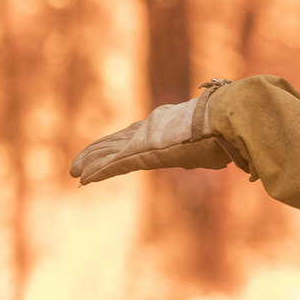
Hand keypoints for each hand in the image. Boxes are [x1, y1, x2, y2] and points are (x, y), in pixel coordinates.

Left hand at [69, 79, 237, 183]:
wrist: (222, 120)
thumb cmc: (225, 131)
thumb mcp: (216, 144)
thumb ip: (211, 151)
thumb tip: (222, 159)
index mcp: (163, 127)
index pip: (132, 135)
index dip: (115, 144)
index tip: (104, 151)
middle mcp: (148, 130)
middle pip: (114, 142)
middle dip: (95, 152)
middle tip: (78, 163)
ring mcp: (142, 139)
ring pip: (108, 152)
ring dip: (90, 163)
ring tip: (74, 172)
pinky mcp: (141, 151)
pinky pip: (114, 165)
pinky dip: (98, 172)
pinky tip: (84, 179)